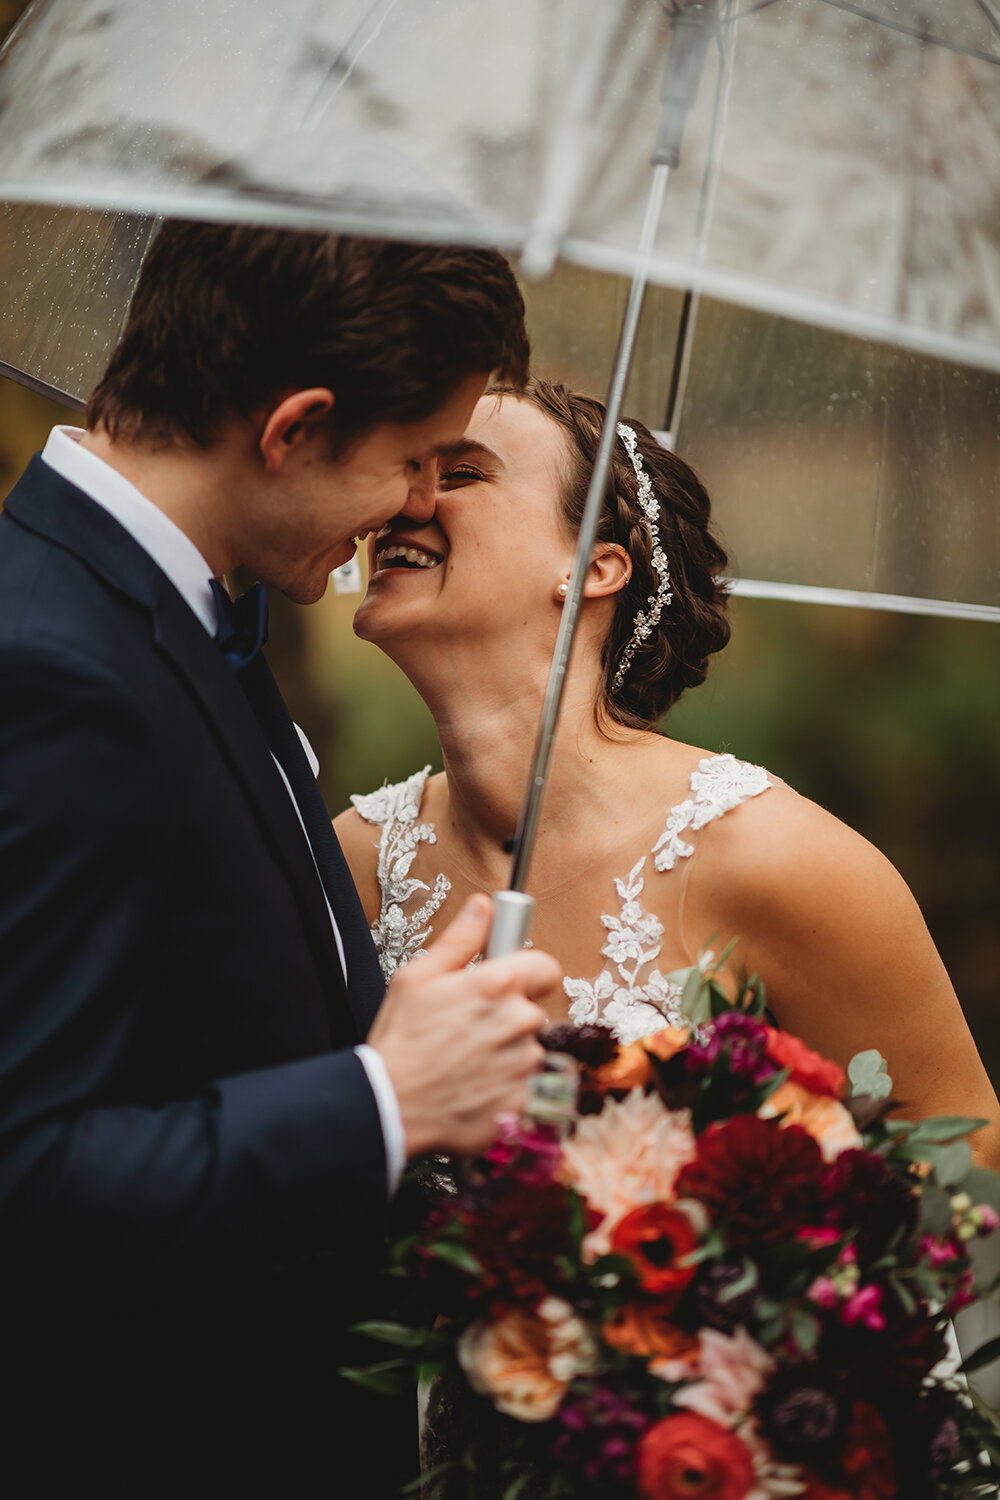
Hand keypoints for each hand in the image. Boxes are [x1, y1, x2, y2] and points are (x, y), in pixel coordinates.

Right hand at [367, 894, 558, 1158]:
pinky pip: (527, 1087)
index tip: (512, 983)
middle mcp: (519, 1021)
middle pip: (532, 1011)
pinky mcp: (525, 1100)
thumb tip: (483, 907)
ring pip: (529, 1050)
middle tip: (470, 1029)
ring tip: (467, 1061)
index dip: (528, 973)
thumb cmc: (401, 1043)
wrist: (391, 1107)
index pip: (545, 967)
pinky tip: (475, 1086)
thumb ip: (460, 939)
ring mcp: (525, 1064)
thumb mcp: (417, 978)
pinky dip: (506, 1087)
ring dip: (507, 1054)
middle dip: (508, 1017)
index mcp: (498, 985)